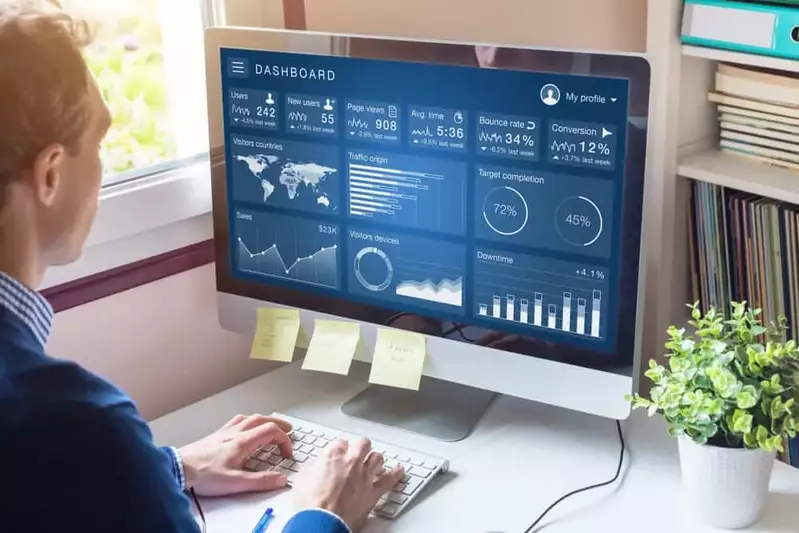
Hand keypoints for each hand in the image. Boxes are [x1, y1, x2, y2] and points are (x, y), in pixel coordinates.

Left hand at [177, 414, 292, 495]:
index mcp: (242, 441)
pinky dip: (248, 420)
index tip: (286, 453)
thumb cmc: (203, 474)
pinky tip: (245, 426)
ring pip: (250, 418)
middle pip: (262, 420)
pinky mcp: (216, 435)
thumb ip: (260, 481)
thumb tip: (280, 479)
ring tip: (270, 424)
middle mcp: (235, 432)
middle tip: (289, 429)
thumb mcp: (235, 482)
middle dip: (279, 424)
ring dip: (264, 420)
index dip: (284, 440)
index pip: (271, 431)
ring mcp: (225, 432)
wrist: (179, 468)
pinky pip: (237, 420)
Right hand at [293, 437, 404, 531]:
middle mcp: (351, 461)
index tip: (340, 451)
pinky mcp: (373, 491)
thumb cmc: (311, 504)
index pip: (340, 442)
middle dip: (361, 447)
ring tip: (374, 461)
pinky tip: (399, 470)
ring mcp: (364, 475)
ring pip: (377, 457)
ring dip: (375, 459)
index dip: (340, 447)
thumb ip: (310, 469)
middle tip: (359, 450)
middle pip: (363, 444)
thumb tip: (311, 468)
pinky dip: (396, 474)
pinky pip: (389, 479)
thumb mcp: (301, 480)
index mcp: (333, 455)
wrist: (322, 521)